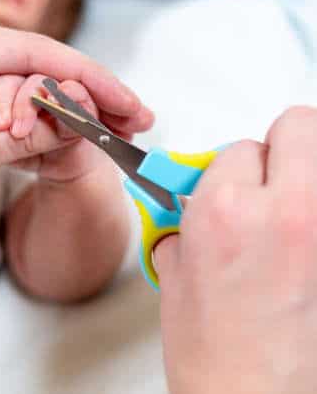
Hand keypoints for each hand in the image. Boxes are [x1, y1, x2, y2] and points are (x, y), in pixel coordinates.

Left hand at [0, 21, 152, 260]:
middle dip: (76, 100)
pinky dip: (27, 139)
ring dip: (54, 122)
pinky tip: (59, 153)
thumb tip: (75, 120)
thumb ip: (15, 137)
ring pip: (16, 98)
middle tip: (126, 129)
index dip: (86, 79)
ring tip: (102, 142)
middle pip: (28, 71)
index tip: (130, 107)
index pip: (29, 52)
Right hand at [154, 107, 316, 393]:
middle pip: (300, 125)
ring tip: (293, 207)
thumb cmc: (215, 355)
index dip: (230, 171)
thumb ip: (189, 223)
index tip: (229, 187)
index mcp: (226, 210)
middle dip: (280, 146)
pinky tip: (305, 242)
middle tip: (270, 175)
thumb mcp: (177, 274)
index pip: (237, 147)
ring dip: (308, 172)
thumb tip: (197, 204)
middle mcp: (288, 209)